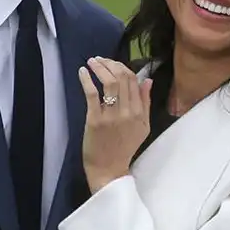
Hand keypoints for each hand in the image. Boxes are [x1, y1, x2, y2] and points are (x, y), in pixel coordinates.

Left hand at [78, 57, 152, 192]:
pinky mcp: (95, 120)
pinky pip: (92, 94)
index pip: (133, 80)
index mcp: (139, 112)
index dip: (122, 67)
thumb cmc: (125, 147)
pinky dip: (87, 80)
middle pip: (121, 78)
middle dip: (110, 63)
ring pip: (108, 82)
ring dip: (99, 67)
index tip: (112, 63)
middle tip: (100, 60)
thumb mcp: (143, 126)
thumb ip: (145, 103)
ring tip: (92, 61)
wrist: (109, 169)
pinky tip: (82, 72)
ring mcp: (111, 115)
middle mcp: (127, 111)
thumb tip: (147, 80)